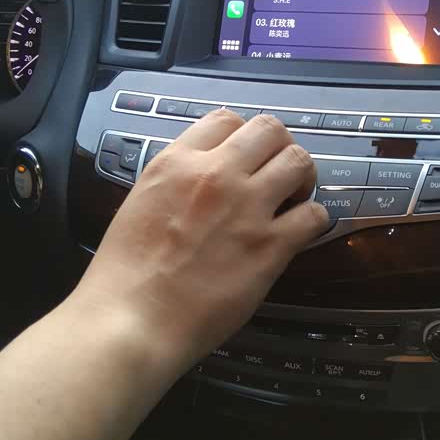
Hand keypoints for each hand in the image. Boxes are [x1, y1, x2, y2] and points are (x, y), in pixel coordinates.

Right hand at [73, 110, 329, 372]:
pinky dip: (313, 220)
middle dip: (280, 148)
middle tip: (278, 175)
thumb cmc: (125, 273)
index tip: (246, 158)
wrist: (132, 320)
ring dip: (303, 178)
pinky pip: (314, 214)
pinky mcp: (270, 246)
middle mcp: (216, 175)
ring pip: (299, 162)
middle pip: (271, 130)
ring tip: (294, 199)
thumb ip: (177, 181)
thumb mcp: (142, 202)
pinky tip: (300, 232)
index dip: (243, 137)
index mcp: (178, 162)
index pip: (226, 119)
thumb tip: (205, 176)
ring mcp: (247, 208)